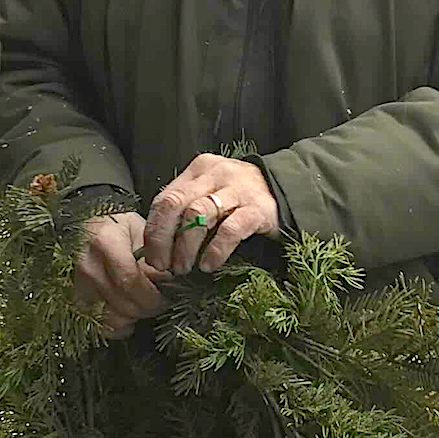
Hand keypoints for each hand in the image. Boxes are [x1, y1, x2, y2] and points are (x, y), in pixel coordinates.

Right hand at [74, 212, 168, 339]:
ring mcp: (78, 286)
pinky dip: (118, 325)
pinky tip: (128, 313)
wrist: (86, 227)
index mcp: (105, 243)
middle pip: (124, 304)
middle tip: (161, 301)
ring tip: (143, 303)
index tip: (168, 296)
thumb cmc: (117, 226)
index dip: (154, 296)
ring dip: (135, 317)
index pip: (131, 282)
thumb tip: (167, 282)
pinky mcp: (75, 300)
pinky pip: (101, 325)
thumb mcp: (140, 230)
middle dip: (149, 308)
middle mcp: (88, 266)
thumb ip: (153, 256)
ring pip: (113, 319)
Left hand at [142, 156, 279, 275]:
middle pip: (176, 204)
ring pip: (198, 215)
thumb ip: (186, 209)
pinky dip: (215, 250)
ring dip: (185, 247)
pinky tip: (209, 265)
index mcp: (199, 169)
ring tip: (184, 267)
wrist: (286, 191)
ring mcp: (238, 189)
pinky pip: (230, 230)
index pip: (165, 198)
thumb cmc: (240, 198)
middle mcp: (216, 173)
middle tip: (163, 265)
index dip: (154, 230)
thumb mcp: (210, 193)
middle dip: (163, 239)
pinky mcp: (258, 208)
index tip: (151, 257)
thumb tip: (156, 245)